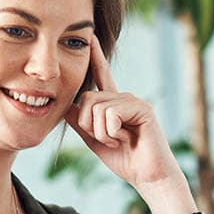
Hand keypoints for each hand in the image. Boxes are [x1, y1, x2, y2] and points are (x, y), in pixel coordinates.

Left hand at [65, 36, 183, 192]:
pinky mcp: (142, 108)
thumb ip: (81, 122)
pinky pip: (111, 115)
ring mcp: (134, 101)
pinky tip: (126, 139)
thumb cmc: (125, 160)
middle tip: (109, 140)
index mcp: (114, 104)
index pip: (101, 76)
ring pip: (97, 108)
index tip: (90, 37)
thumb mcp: (95, 139)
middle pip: (87, 100)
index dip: (95, 57)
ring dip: (102, 133)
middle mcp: (124, 98)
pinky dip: (112, 132)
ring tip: (120, 140)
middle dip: (88, 126)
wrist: (148, 176)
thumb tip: (65, 105)